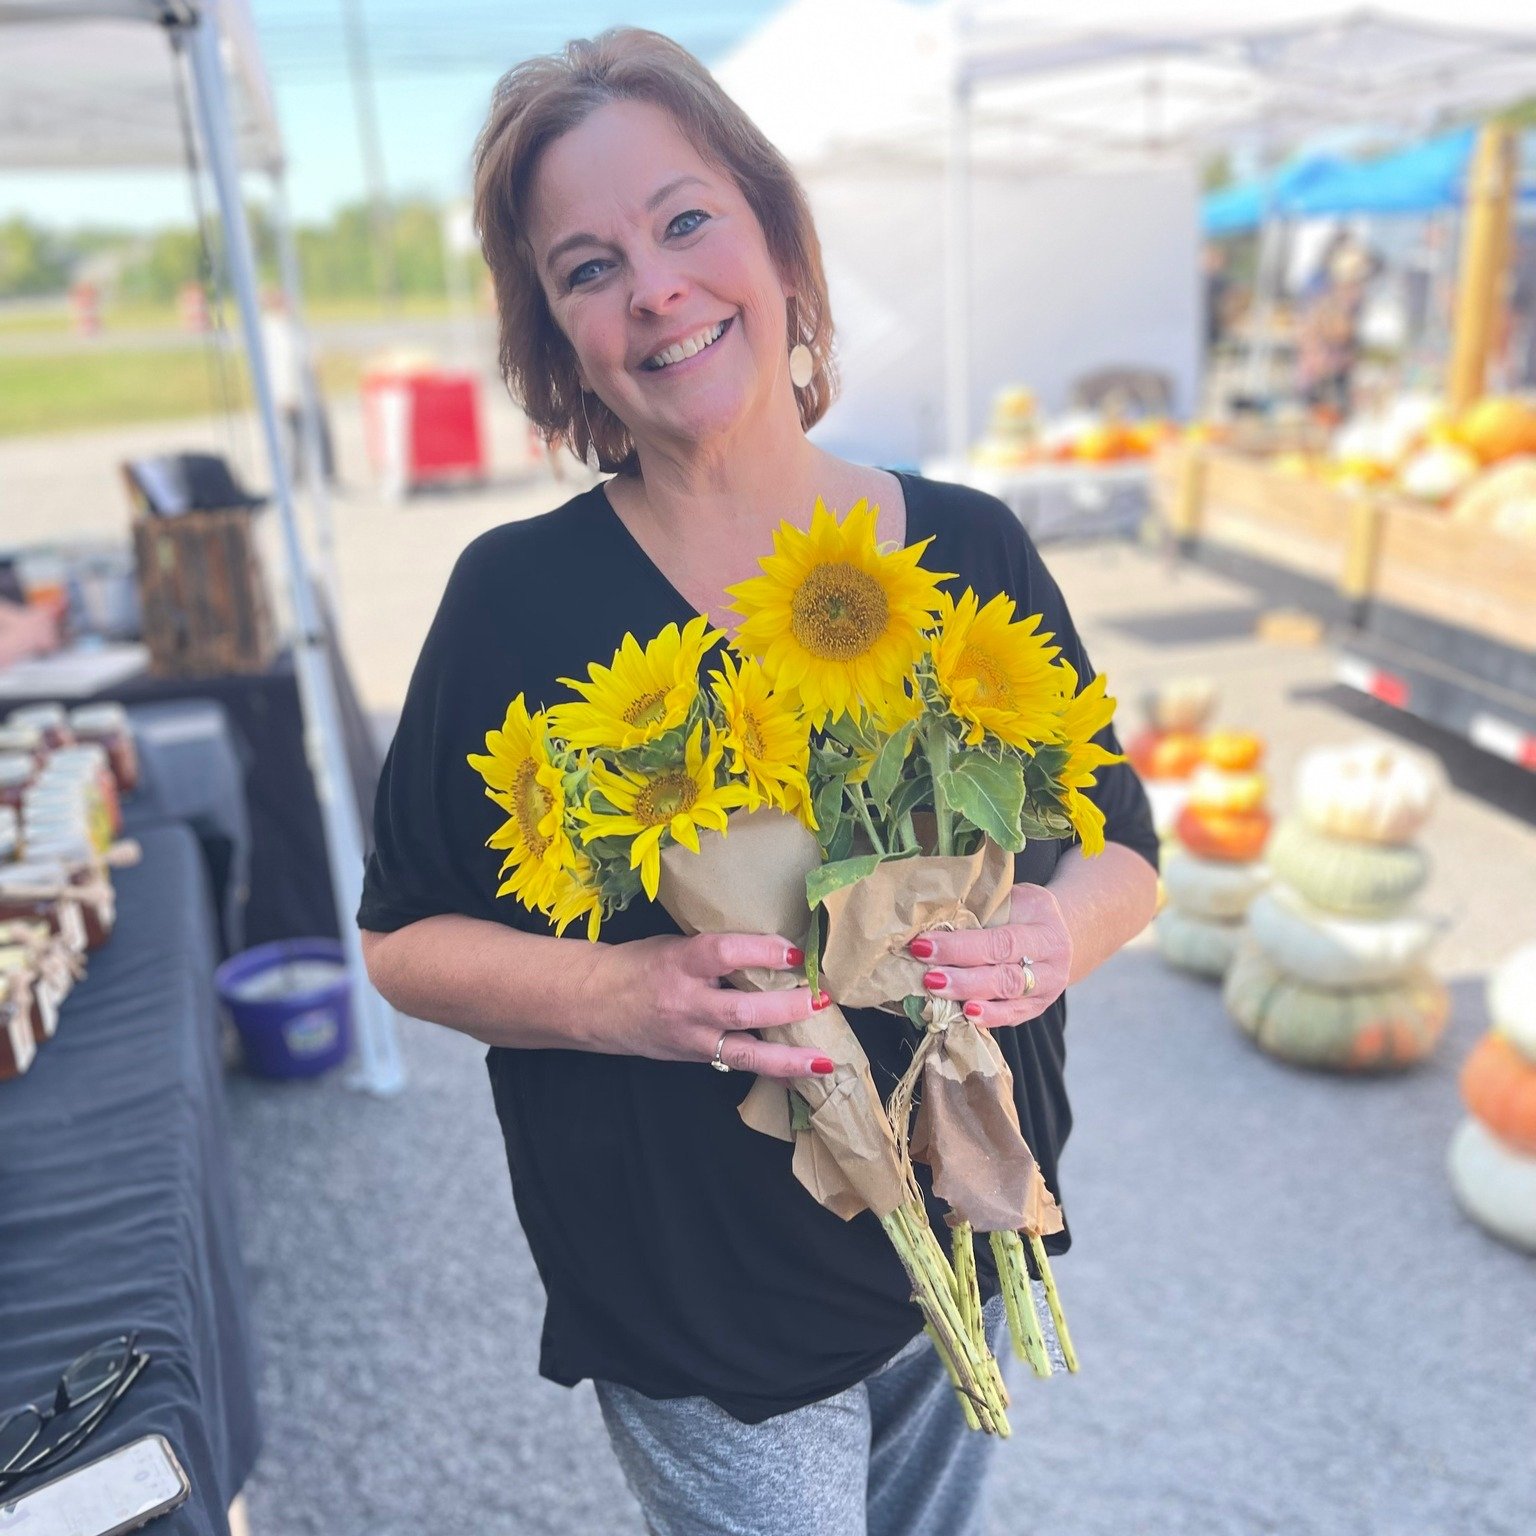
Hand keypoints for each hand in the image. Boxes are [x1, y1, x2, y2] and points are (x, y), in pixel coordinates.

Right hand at [590, 932, 834, 1077]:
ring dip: (788, 1057)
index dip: (762, 951)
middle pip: (741, 1010)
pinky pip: (738, 1064)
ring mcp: (690, 1036)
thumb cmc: (639, 965)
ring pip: (744, 1052)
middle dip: (786, 1007)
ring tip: (824, 1059)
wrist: (592, 1002)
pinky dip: (772, 1070)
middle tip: (821, 1000)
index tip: (795, 951)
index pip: (724, 953)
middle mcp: (685, 1002)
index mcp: (680, 962)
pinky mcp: (694, 1057)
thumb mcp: (674, 946)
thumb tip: (776, 952)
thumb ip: (718, 952)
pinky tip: (802, 1074)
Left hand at [907, 883, 1072, 1029]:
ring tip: (938, 994)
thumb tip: (934, 921)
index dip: (961, 947)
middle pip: (1006, 977)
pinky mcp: (1036, 1008)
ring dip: (970, 997)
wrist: (1059, 931)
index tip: (925, 945)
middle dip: (963, 979)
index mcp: (1045, 929)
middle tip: (929, 977)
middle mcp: (1052, 963)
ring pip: (1009, 1000)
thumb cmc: (1024, 911)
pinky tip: (964, 1015)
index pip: (1001, 942)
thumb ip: (980, 911)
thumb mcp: (1010, 899)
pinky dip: (987, 1017)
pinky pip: (1011, 1017)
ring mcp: (1047, 990)